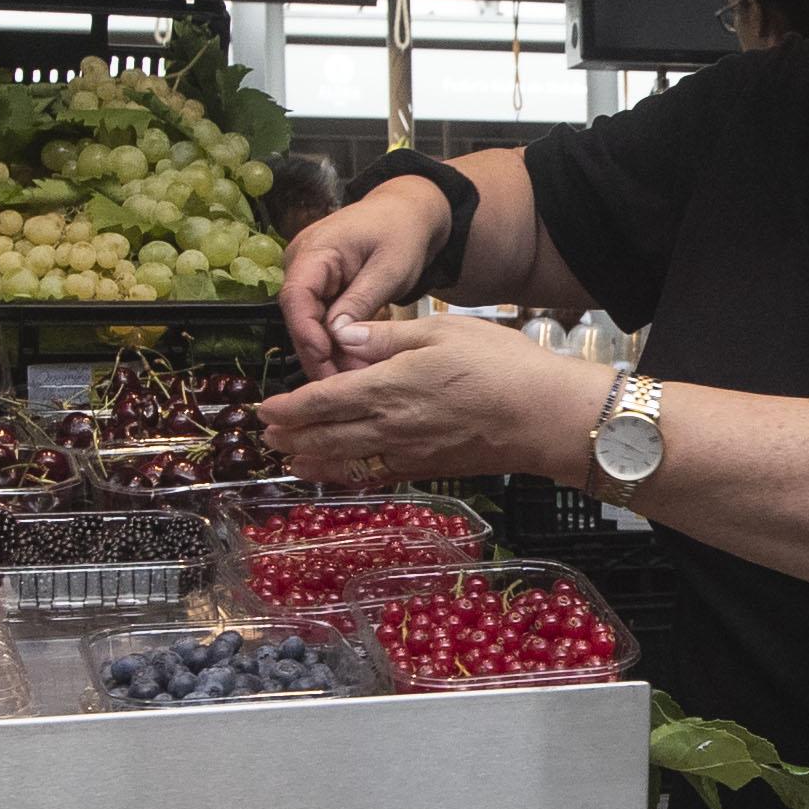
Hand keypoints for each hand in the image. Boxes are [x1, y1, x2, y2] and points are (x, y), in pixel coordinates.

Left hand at [264, 311, 610, 489]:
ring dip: (314, 462)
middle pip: (326, 437)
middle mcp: (388, 427)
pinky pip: (379, 475)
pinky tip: (346, 475)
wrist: (544, 418)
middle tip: (268, 438)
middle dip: (292, 438)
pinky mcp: (429, 468)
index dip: (289, 408)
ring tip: (292, 461)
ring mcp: (408, 453)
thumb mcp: (441, 331)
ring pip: (348, 462)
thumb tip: (342, 337)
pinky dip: (353, 476)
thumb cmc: (499, 365)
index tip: (265, 410)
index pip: (321, 401)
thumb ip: (387, 337)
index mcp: (386, 387)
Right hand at [279, 181, 452, 375]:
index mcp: (315, 249)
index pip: (296, 296)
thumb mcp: (389, 268)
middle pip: (299, 316)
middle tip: (343, 386)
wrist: (408, 214)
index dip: (306, 332)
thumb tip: (337, 336)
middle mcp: (301, 263)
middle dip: (319, 353)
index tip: (325, 360)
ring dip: (329, 353)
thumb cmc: (402, 233)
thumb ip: (360, 300)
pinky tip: (353, 366)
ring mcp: (309, 277)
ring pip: (309, 323)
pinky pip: (321, 321)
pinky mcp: (320, 289)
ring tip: (354, 380)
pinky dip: (337, 343)